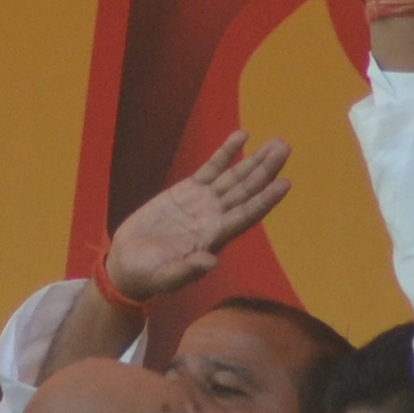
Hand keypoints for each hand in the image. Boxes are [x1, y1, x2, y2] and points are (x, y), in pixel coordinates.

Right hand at [101, 132, 293, 308]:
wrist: (129, 262)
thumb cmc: (147, 274)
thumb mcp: (165, 277)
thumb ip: (187, 270)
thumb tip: (210, 262)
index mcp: (214, 237)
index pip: (245, 215)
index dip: (264, 199)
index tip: (284, 183)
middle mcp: (215, 217)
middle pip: (246, 191)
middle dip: (266, 170)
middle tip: (284, 148)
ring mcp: (203, 202)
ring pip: (234, 177)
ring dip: (255, 160)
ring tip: (276, 142)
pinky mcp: (188, 190)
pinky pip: (212, 168)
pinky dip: (226, 152)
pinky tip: (242, 136)